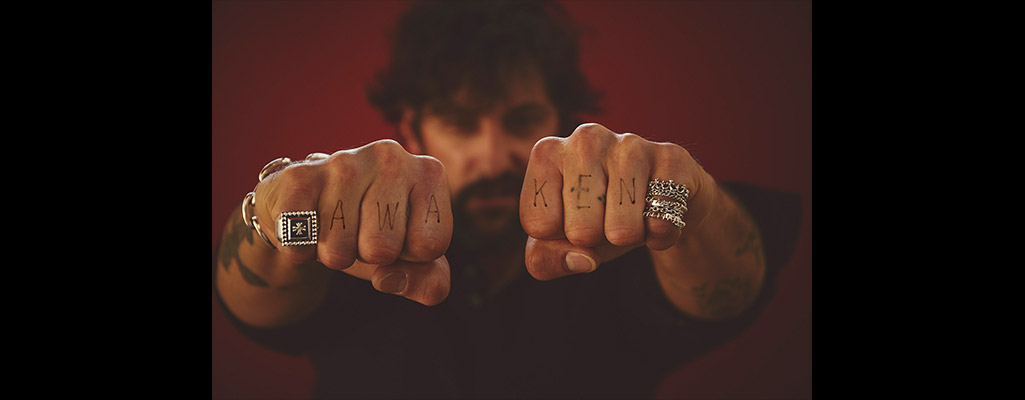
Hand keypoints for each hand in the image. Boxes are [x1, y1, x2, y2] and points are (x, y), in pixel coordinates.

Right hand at [253, 139, 452, 304]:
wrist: (310, 210)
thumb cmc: (370, 232)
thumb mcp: (410, 258)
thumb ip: (430, 281)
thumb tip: (393, 280)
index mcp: (428, 172)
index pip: (429, 245)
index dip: (409, 257)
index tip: (399, 237)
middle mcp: (390, 156)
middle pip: (383, 249)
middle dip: (370, 257)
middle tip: (361, 232)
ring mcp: (343, 162)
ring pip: (340, 252)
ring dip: (335, 255)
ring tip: (335, 227)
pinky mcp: (299, 177)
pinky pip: (302, 245)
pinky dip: (301, 252)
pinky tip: (308, 226)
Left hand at [518, 123, 711, 279]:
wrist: (656, 205)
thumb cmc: (596, 220)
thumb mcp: (557, 244)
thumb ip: (544, 261)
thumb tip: (583, 260)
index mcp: (547, 153)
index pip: (540, 225)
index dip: (559, 239)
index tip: (571, 219)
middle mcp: (585, 139)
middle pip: (580, 232)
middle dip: (596, 241)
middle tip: (606, 218)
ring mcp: (630, 144)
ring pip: (622, 230)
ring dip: (629, 239)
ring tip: (632, 216)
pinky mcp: (671, 158)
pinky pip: (661, 222)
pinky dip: (660, 235)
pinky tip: (657, 216)